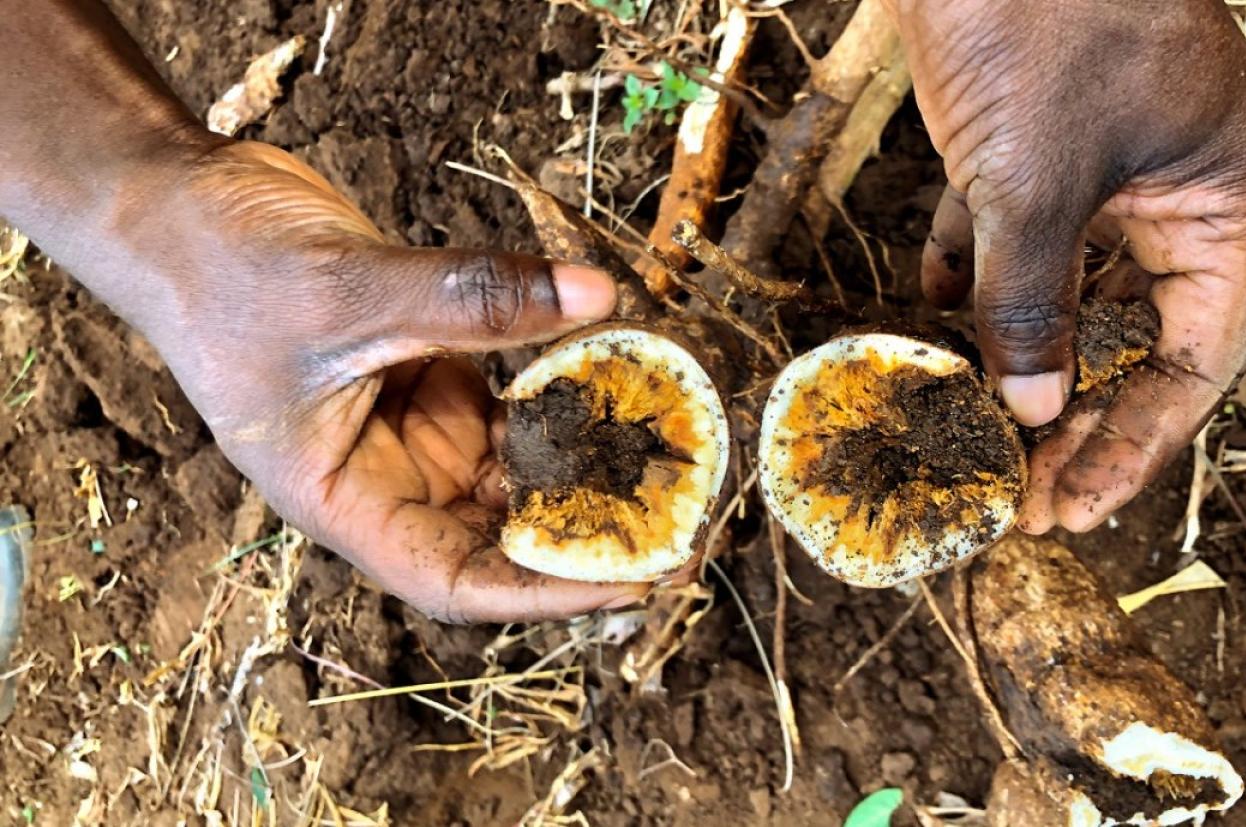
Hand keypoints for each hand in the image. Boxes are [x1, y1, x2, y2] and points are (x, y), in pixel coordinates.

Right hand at [2, 1, 649, 621]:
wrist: (181, 206)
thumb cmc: (224, 271)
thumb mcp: (353, 292)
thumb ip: (474, 298)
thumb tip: (595, 297)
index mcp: (340, 500)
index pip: (451, 579)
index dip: (540, 593)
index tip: (627, 580)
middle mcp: (381, 476)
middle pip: (493, 531)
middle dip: (577, 530)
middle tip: (672, 514)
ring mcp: (407, 425)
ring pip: (509, 467)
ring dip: (578, 462)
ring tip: (660, 452)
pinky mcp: (428, 372)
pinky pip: (508, 402)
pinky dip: (557, 395)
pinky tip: (612, 377)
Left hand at [889, 0, 1245, 531]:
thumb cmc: (1036, 13)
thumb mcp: (1032, 177)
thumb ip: (1030, 300)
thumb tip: (1029, 410)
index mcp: (1217, 198)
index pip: (1194, 355)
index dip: (1137, 439)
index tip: (1073, 505)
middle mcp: (1171, 189)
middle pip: (1130, 332)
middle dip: (1070, 410)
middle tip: (1012, 488)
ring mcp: (1102, 163)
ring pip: (1068, 287)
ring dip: (1019, 351)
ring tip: (969, 425)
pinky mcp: (1034, 137)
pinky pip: (1013, 229)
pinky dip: (976, 274)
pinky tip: (933, 316)